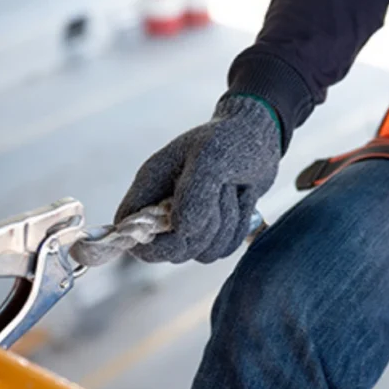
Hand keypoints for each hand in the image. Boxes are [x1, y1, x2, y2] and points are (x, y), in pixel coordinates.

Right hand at [114, 94, 280, 263]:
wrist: (261, 135)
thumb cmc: (231, 139)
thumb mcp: (211, 157)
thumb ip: (194, 195)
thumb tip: (183, 230)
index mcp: (151, 184)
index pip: (127, 227)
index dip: (146, 240)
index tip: (178, 230)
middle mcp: (165, 207)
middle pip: (170, 250)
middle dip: (202, 230)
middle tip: (220, 194)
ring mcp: (189, 221)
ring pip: (201, 253)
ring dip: (226, 226)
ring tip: (232, 191)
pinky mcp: (212, 229)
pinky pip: (223, 250)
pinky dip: (238, 229)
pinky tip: (242, 199)